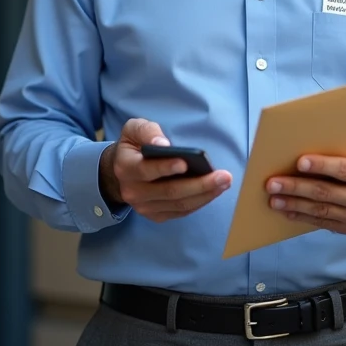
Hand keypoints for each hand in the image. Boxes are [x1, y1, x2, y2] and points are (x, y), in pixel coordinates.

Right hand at [100, 118, 232, 222]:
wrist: (120, 171)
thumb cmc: (134, 146)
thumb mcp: (134, 129)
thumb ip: (147, 131)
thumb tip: (163, 144)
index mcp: (126, 168)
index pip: (146, 170)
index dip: (166, 168)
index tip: (186, 162)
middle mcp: (133, 192)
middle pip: (169, 192)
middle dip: (199, 184)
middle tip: (223, 176)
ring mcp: (144, 207)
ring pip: (179, 205)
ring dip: (205, 195)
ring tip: (224, 182)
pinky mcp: (156, 215)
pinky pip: (181, 212)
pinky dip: (200, 202)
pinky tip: (215, 191)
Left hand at [265, 156, 345, 234]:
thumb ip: (345, 157)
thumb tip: (306, 156)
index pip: (343, 169)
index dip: (321, 166)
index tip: (299, 162)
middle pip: (326, 192)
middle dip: (296, 188)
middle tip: (273, 184)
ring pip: (321, 210)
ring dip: (294, 205)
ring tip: (274, 199)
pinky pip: (323, 222)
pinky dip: (303, 217)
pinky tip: (288, 211)